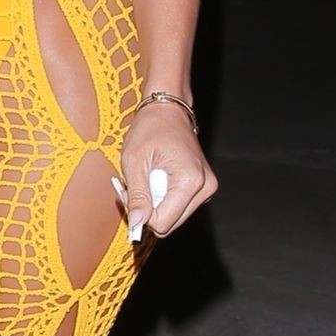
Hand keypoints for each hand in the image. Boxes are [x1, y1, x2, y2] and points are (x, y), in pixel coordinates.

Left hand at [115, 103, 216, 242]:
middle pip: (169, 223)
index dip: (141, 214)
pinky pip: (178, 207)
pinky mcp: (203, 187)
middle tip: (133, 186)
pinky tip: (155, 180)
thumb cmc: (150, 129)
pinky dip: (163, 199)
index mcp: (191, 181)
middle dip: (147, 210)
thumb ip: (137, 196)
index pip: (163, 222)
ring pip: (173, 217)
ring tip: (145, 180)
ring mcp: (207, 188)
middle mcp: (205, 187)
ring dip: (154, 205)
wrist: (168, 110)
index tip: (128, 193)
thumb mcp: (134, 162)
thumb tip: (137, 225)